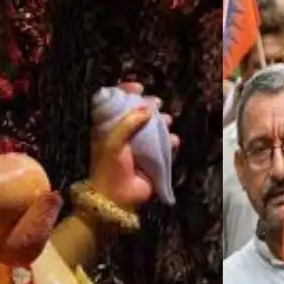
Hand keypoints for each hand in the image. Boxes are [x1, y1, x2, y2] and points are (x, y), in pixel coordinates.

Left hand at [88, 81, 178, 208]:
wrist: (117, 197)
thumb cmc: (109, 168)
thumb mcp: (113, 142)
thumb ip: (128, 123)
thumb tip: (147, 107)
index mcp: (109, 128)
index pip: (116, 103)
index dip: (126, 91)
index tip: (138, 86)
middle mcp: (124, 135)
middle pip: (138, 112)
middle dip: (149, 105)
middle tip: (157, 103)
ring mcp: (139, 147)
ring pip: (154, 128)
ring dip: (162, 122)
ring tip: (167, 121)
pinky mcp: (152, 159)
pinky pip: (165, 147)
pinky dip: (172, 142)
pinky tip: (174, 141)